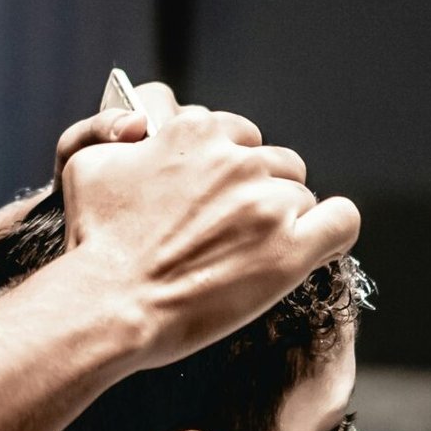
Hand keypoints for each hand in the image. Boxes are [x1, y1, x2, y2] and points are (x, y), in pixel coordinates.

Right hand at [59, 85, 358, 366]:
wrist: (110, 302)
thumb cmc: (95, 239)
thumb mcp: (89, 163)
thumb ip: (118, 133)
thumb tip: (138, 128)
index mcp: (194, 132)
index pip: (237, 134)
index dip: (226, 164)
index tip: (214, 193)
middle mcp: (237, 160)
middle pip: (274, 163)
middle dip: (258, 190)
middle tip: (231, 227)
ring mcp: (268, 204)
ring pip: (300, 196)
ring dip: (282, 218)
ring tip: (252, 250)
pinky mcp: (291, 250)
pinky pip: (342, 221)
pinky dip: (333, 231)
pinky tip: (315, 248)